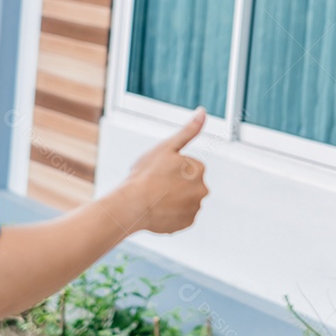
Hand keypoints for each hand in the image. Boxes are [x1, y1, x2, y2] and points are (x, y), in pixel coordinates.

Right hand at [122, 107, 208, 233]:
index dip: (171, 168)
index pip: (187, 167)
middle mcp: (202, 190)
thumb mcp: (166, 147)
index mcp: (199, 169)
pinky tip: (157, 210)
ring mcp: (195, 208)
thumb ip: (188, 130)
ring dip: (173, 199)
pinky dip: (171, 214)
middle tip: (156, 185)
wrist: (132, 206)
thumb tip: (203, 111)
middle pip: (187, 184)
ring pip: (183, 200)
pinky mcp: (187, 224)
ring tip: (155, 198)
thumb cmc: (145, 174)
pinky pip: (180, 216)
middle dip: (174, 184)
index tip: (159, 171)